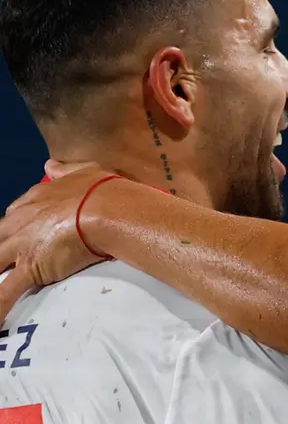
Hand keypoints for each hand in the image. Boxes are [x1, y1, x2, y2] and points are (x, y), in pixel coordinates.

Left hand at [0, 161, 116, 322]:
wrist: (108, 208)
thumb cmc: (101, 189)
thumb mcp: (83, 171)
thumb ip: (64, 170)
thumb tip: (50, 165)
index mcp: (32, 200)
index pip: (12, 218)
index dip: (13, 231)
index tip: (17, 239)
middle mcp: (20, 223)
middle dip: (0, 255)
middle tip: (5, 263)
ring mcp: (22, 247)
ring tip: (0, 281)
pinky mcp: (31, 268)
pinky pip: (5, 292)